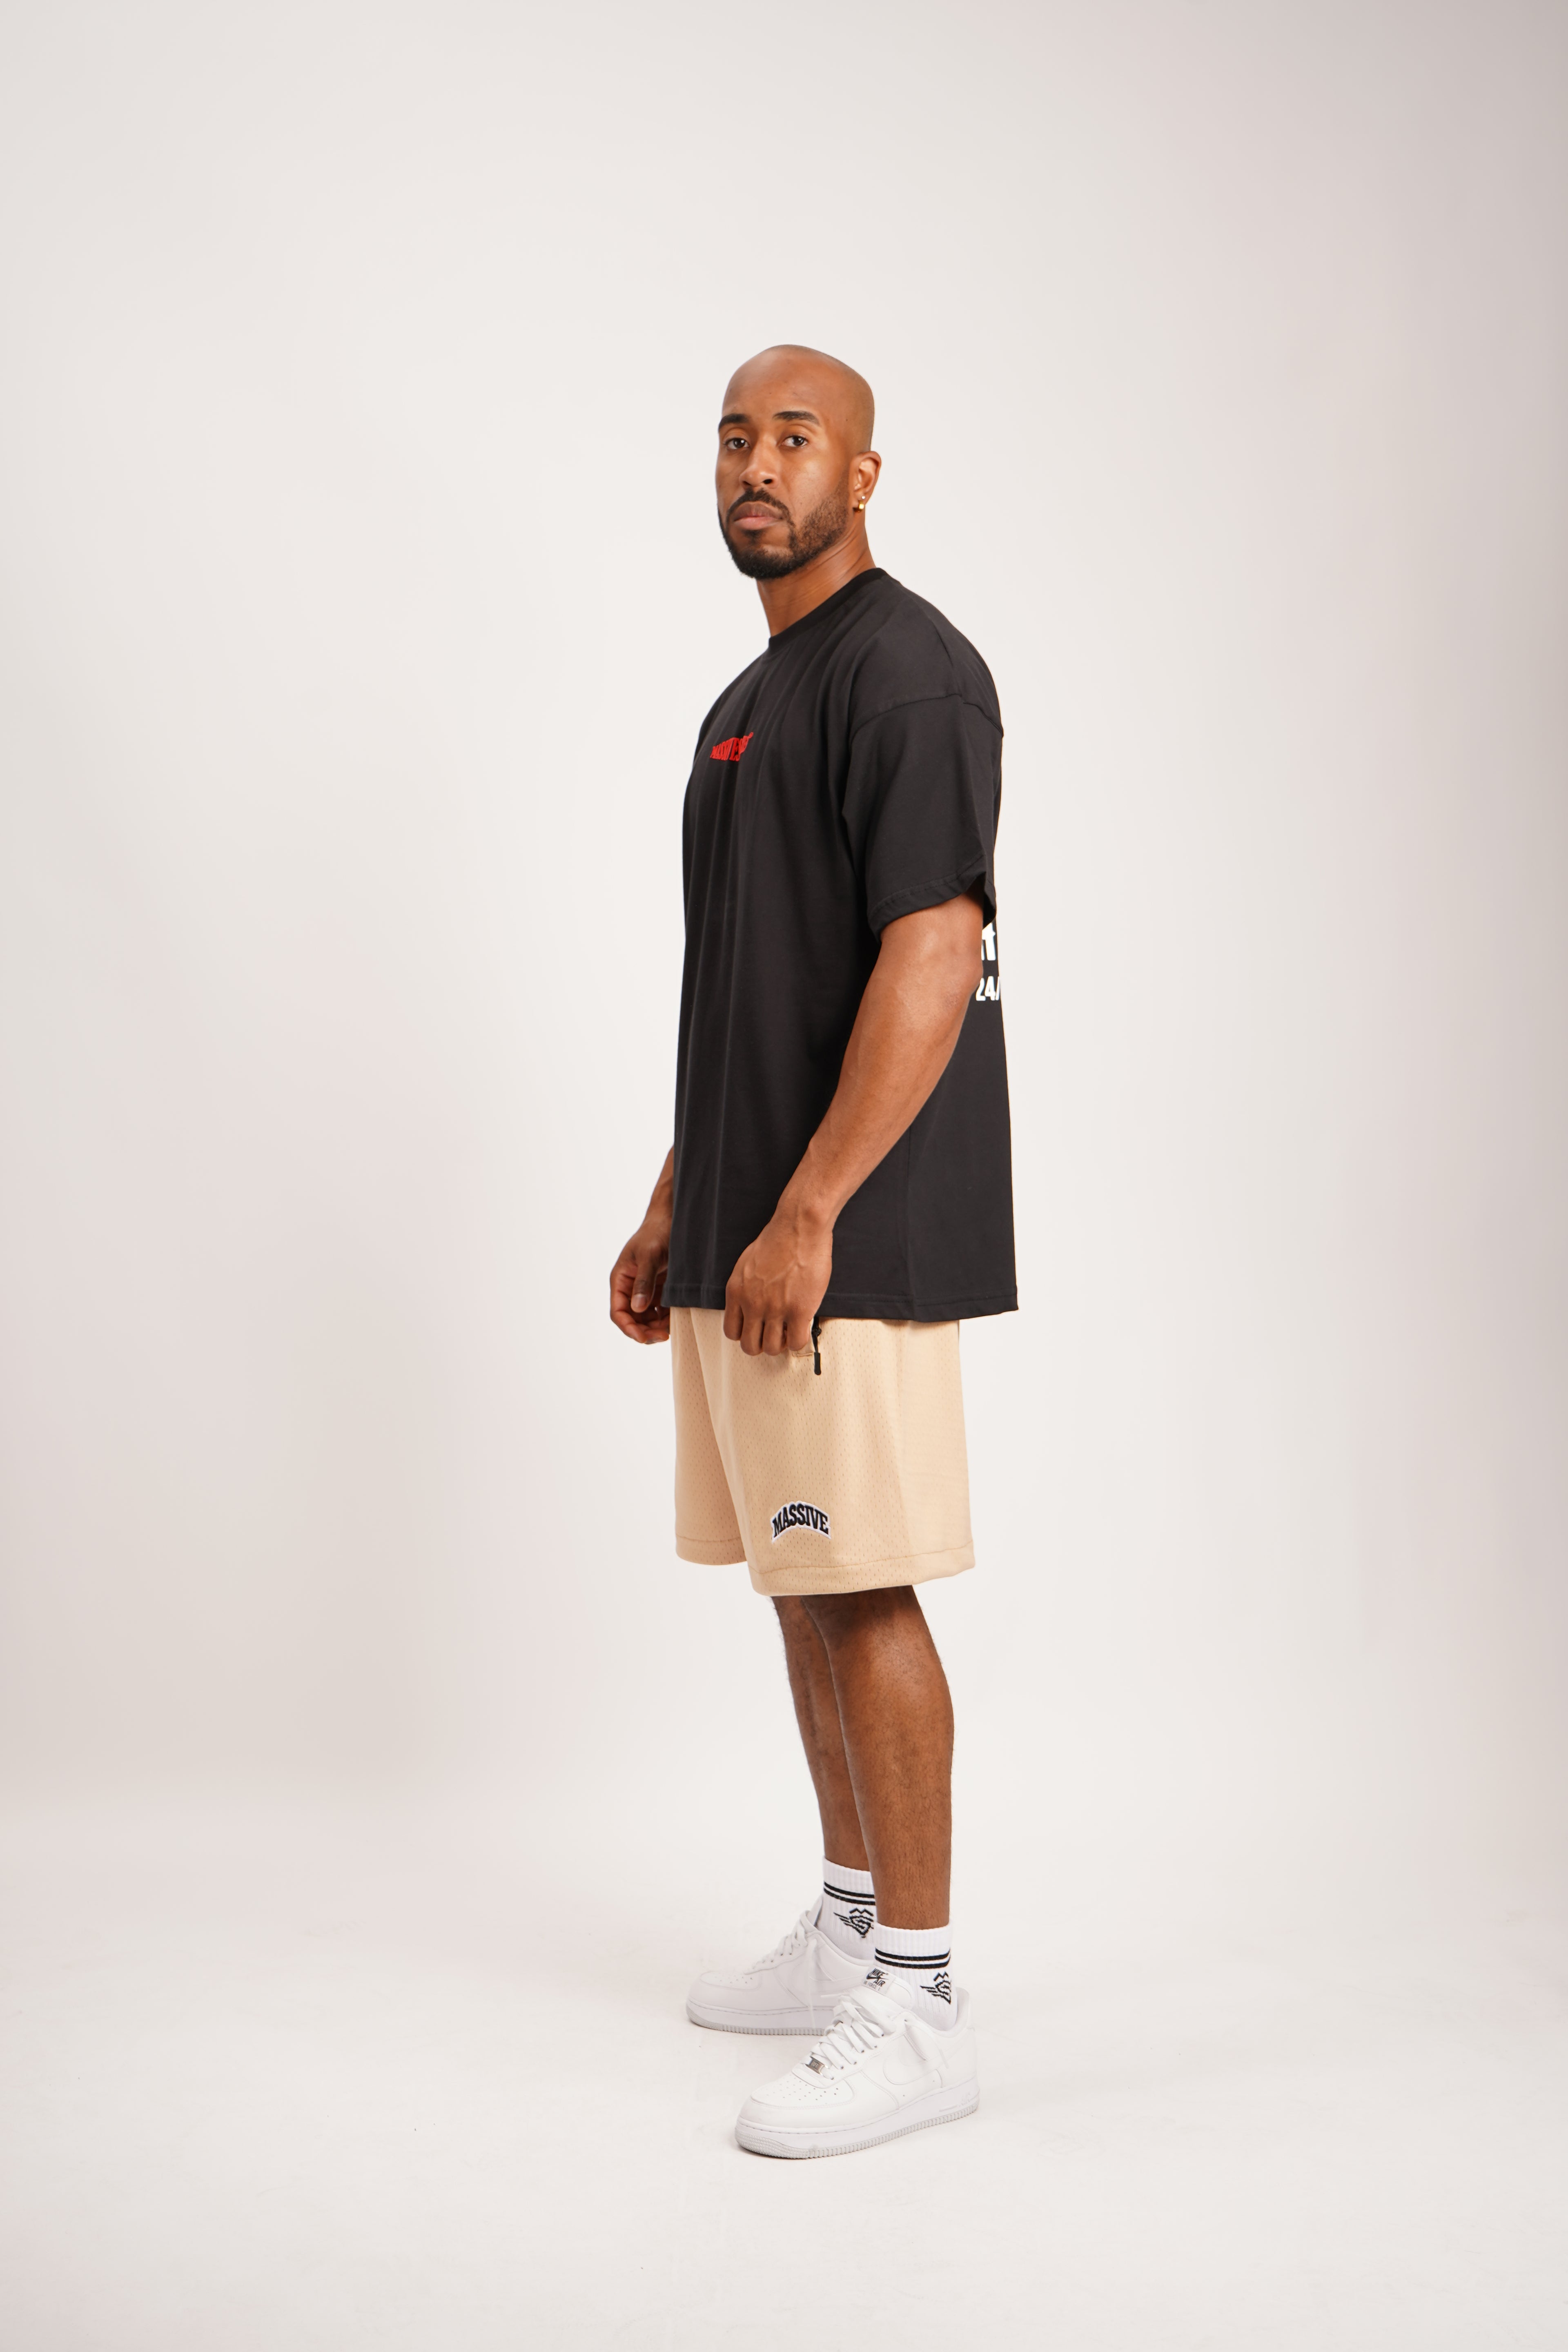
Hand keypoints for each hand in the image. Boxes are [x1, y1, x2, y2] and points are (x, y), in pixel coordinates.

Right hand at [610, 1158, 673, 1344]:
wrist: (673, 1218)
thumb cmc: (657, 1233)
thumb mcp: (649, 1256)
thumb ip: (644, 1282)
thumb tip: (637, 1308)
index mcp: (620, 1280)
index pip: (618, 1311)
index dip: (628, 1328)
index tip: (643, 1338)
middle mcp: (630, 1287)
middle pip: (632, 1319)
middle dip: (644, 1331)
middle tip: (662, 1337)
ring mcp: (645, 1289)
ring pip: (646, 1318)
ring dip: (656, 1327)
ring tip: (671, 1330)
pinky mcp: (659, 1288)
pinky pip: (660, 1310)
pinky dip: (666, 1318)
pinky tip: (676, 1320)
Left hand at [723, 1198, 832, 1356]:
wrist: (799, 1228)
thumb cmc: (777, 1240)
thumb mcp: (747, 1264)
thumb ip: (745, 1288)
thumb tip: (749, 1304)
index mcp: (736, 1292)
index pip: (731, 1331)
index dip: (746, 1334)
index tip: (757, 1328)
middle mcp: (752, 1304)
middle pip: (749, 1346)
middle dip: (761, 1344)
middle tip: (774, 1334)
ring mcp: (775, 1308)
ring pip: (771, 1348)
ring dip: (781, 1345)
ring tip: (789, 1331)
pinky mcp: (799, 1310)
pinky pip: (796, 1343)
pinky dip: (798, 1342)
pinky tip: (802, 1329)